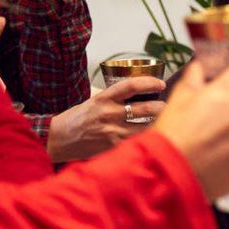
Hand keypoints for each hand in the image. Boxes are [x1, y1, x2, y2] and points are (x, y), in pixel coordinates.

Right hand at [46, 77, 167, 162]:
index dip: (149, 83)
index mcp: (104, 98)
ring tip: (165, 122)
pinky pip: (137, 141)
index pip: (131, 86)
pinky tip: (153, 138)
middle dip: (162, 107)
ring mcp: (113, 131)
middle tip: (167, 106)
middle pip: (145, 108)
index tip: (160, 83)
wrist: (60, 139)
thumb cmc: (77, 119)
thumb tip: (133, 91)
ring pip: (146, 127)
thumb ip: (112, 97)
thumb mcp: (93, 101)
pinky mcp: (114, 146)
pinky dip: (147, 138)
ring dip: (159, 124)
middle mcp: (109, 113)